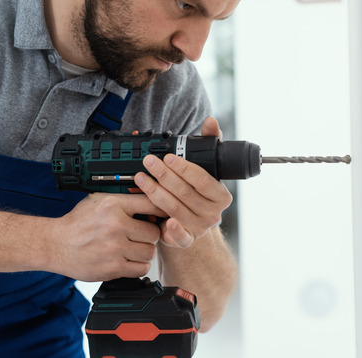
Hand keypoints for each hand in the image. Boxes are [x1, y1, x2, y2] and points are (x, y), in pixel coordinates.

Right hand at [48, 193, 164, 281]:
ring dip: (145, 251)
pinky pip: (142, 268)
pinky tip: (130, 259)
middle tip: (141, 235)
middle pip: (154, 232)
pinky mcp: (113, 267)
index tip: (164, 215)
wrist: (55, 244)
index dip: (161, 210)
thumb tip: (150, 198)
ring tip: (134, 248)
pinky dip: (139, 265)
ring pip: (150, 251)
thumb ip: (123, 200)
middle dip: (150, 234)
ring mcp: (115, 248)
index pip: (152, 204)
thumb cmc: (77, 223)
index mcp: (113, 205)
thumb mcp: (98, 200)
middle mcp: (115, 225)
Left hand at [134, 117, 233, 248]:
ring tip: (141, 178)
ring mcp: (200, 228)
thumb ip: (208, 144)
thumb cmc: (196, 193)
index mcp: (221, 196)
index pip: (203, 180)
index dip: (185, 168)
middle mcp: (213, 213)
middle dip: (164, 176)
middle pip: (186, 193)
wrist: (191, 223)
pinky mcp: (187, 240)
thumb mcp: (205, 169)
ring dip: (155, 192)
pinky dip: (172, 230)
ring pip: (175, 209)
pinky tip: (163, 221)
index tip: (168, 157)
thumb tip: (210, 121)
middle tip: (148, 162)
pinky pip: (180, 237)